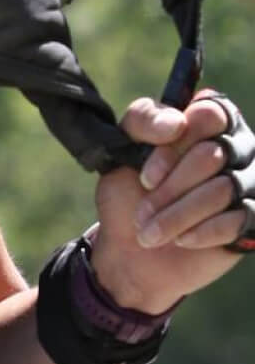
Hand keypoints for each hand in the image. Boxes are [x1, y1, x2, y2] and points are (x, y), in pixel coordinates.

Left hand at [90, 90, 251, 311]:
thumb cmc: (129, 195)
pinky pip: (236, 219)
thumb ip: (142, 120)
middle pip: (213, 154)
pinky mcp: (252, 218)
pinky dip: (201, 232)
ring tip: (151, 232)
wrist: (132, 250)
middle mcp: (236, 146)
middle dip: (170, 188)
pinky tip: (181, 240)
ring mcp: (248, 182)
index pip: (209, 113)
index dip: (175, 147)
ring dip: (177, 215)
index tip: (146, 176)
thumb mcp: (122, 151)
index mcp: (207, 122)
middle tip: (143, 211)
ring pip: (223, 189)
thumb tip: (177, 122)